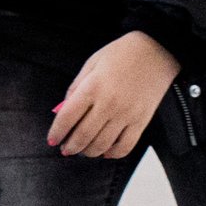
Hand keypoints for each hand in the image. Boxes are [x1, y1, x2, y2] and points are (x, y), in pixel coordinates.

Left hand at [50, 30, 177, 159]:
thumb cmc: (120, 54)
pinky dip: (113, 153)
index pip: (68, 117)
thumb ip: (75, 88)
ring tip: (82, 151)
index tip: (51, 140)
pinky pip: (126, 146)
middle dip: (71, 146)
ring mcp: (127, 115)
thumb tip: (62, 110)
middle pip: (84, 135)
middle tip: (65, 150)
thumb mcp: (91, 64)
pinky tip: (105, 152)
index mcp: (92, 87)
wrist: (154, 52)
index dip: (57, 132)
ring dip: (89, 152)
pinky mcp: (142, 122)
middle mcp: (108, 104)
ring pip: (103, 144)